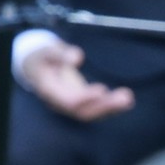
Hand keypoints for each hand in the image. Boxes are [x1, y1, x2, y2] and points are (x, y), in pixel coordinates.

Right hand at [16, 38, 134, 121]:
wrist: (37, 68)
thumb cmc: (43, 58)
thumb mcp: (47, 51)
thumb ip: (60, 53)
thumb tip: (77, 57)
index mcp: (49, 90)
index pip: (68, 101)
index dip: (86, 98)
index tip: (102, 88)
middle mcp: (60, 103)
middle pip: (83, 112)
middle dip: (104, 106)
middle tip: (125, 96)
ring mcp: (70, 106)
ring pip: (91, 113)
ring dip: (111, 108)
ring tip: (127, 98)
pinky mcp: (80, 104)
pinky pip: (96, 110)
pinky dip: (112, 107)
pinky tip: (127, 101)